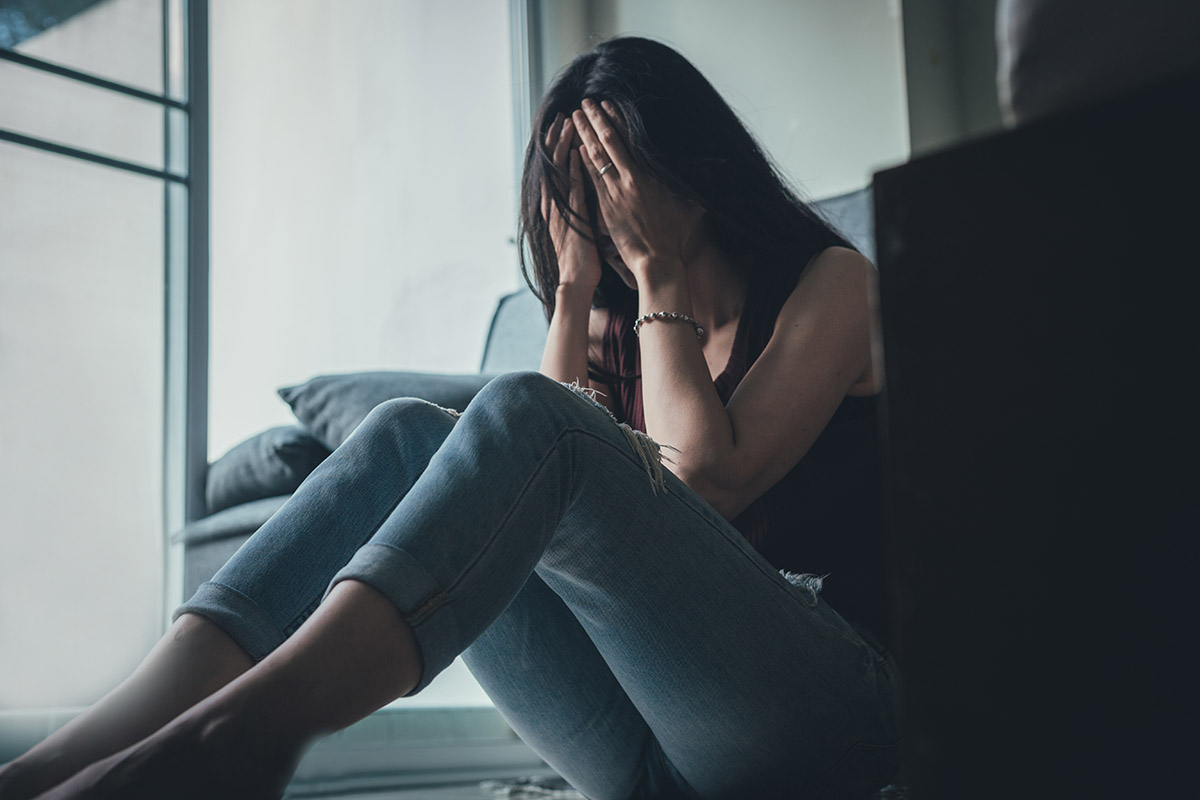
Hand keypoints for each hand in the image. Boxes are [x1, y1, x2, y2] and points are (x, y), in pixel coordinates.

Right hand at [541, 113, 601, 292]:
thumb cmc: (580, 258)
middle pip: (552, 163)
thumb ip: (578, 208)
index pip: (552, 168)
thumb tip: (585, 194)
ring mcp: (561, 209)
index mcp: (554, 205)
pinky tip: (578, 152)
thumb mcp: (577, 227)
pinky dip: (575, 168)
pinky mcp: (572, 216)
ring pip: (560, 170)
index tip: (561, 126)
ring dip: (564, 145)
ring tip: (568, 123)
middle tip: (562, 116)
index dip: (555, 146)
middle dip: (557, 138)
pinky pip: (573, 187)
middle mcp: (553, 204)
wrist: (576, 280)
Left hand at [572, 99, 703, 283]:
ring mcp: (616, 192)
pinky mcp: (605, 207)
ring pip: (596, 156)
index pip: (630, 139)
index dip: (617, 119)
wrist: (658, 261)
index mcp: (650, 175)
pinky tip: (575, 148)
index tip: (607, 104)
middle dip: (596, 120)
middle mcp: (631, 179)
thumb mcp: (689, 208)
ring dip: (585, 135)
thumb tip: (706, 179)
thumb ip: (688, 190)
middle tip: (584, 102)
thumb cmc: (674, 238)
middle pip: (610, 141)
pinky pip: (591, 178)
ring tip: (575, 117)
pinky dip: (582, 161)